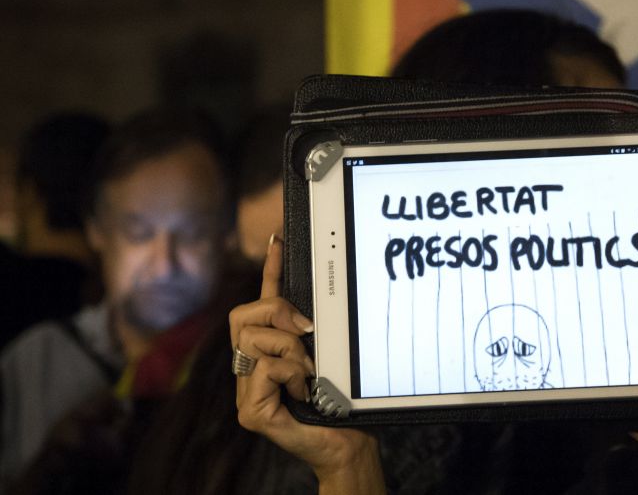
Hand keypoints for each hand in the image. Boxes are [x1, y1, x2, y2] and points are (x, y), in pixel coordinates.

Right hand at [230, 235, 383, 492]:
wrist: (347, 444)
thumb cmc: (342, 403)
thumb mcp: (331, 355)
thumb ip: (316, 331)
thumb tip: (321, 297)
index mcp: (269, 352)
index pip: (260, 305)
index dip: (270, 270)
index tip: (279, 239)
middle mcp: (250, 369)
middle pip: (243, 315)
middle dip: (277, 312)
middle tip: (307, 331)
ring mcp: (245, 392)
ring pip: (255, 339)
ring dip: (292, 350)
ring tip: (309, 373)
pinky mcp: (249, 411)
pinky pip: (267, 367)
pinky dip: (292, 373)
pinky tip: (303, 392)